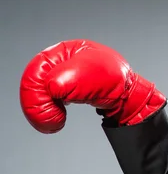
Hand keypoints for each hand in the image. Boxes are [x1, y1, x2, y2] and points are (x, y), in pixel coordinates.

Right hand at [19, 39, 166, 132]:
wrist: (128, 94)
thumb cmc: (115, 79)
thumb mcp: (93, 76)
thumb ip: (69, 79)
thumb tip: (51, 87)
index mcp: (64, 51)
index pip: (37, 70)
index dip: (36, 91)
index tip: (49, 108)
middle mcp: (59, 62)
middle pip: (33, 83)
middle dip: (37, 104)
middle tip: (51, 120)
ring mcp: (60, 76)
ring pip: (38, 93)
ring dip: (42, 110)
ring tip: (55, 122)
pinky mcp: (64, 89)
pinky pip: (47, 100)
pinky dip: (48, 111)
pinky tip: (58, 118)